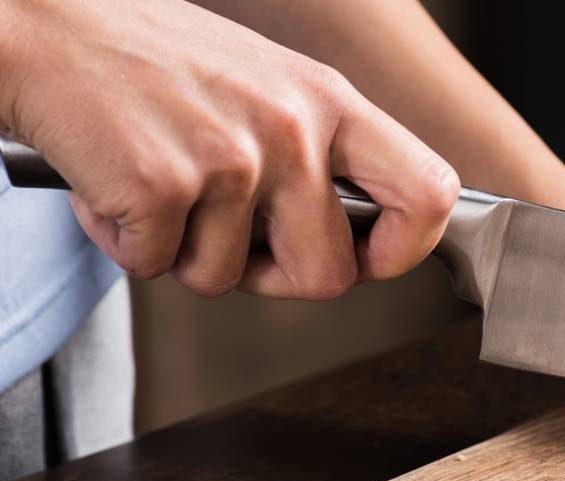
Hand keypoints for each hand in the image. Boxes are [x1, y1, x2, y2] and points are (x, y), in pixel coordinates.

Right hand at [0, 0, 457, 298]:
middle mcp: (293, 130)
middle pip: (330, 275)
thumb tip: (364, 238)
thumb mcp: (271, 86)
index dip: (406, 249)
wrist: (46, 28)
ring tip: (160, 183)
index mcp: (331, 103)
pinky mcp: (163, 186)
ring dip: (184, 251)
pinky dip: (127, 243)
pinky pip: (157, 267)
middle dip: (276, 279)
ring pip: (228, 280)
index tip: (371, 258)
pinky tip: (116, 183)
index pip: (430, 193)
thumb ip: (323, 154)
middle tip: (232, 240)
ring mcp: (231, 159)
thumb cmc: (158, 62)